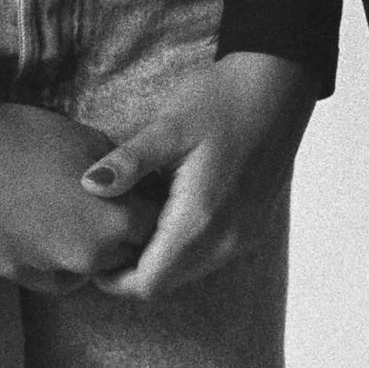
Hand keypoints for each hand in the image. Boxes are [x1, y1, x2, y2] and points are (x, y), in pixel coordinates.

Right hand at [0, 101, 155, 291]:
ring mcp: (54, 271)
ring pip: (91, 267)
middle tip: (106, 204)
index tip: (139, 195)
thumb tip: (137, 187)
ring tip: (70, 213)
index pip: (153, 226)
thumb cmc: (28, 138)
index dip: (148, 206)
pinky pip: (58, 276)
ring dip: (91, 248)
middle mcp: (91, 256)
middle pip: (126, 251)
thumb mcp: (92, 142)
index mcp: (116, 221)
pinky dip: (60, 259)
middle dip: (123, 231)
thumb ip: (124, 175)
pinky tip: (46, 228)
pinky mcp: (21, 278)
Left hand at [82, 52, 318, 298]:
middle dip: (132, 269)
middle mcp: (226, 240)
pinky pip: (208, 256)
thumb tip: (89, 185)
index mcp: (200, 220)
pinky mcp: (252, 227)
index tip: (93, 254)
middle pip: (166, 283)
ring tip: (134, 217)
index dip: (114, 279)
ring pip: (187, 272)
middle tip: (107, 232)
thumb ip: (129, 162)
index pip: (148, 283)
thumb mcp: (169, 126)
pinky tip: (168, 208)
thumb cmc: (222, 100)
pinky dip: (182, 246)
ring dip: (158, 257)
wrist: (279, 84)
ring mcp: (244, 236)